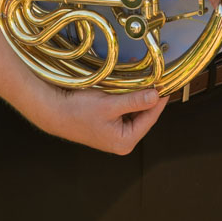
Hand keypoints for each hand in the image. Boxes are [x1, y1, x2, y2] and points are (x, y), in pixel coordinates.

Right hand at [33, 85, 167, 154]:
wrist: (54, 111)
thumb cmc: (79, 110)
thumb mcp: (110, 104)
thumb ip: (134, 101)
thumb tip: (156, 96)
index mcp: (125, 141)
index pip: (150, 119)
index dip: (159, 101)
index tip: (167, 85)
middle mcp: (122, 141)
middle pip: (142, 115)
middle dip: (147, 97)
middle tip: (155, 78)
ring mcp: (114, 133)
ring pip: (133, 111)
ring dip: (136, 96)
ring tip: (143, 79)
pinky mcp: (108, 125)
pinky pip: (123, 110)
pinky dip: (127, 98)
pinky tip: (128, 85)